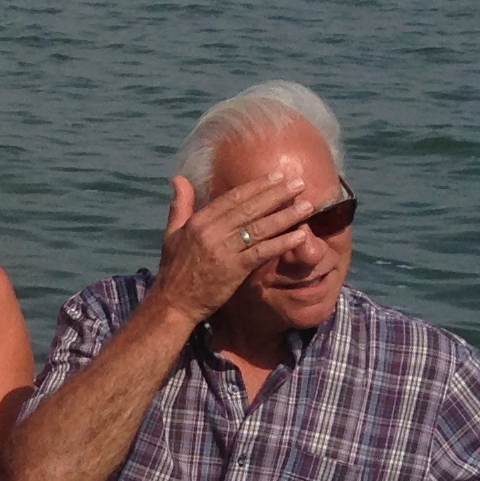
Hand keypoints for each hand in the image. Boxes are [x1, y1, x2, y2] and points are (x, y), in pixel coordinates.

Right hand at [148, 169, 320, 324]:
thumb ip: (180, 204)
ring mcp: (223, 250)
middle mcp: (212, 231)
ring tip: (307, 206)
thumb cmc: (174, 269)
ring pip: (260, 228)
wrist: (173, 303)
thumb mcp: (171, 232)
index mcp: (199, 221)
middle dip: (277, 194)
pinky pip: (262, 252)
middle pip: (250, 208)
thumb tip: (178, 178)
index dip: (257, 186)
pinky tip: (300, 236)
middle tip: (300, 184)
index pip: (233, 197)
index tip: (278, 177)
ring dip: (286, 216)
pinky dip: (282, 243)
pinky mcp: (234, 269)